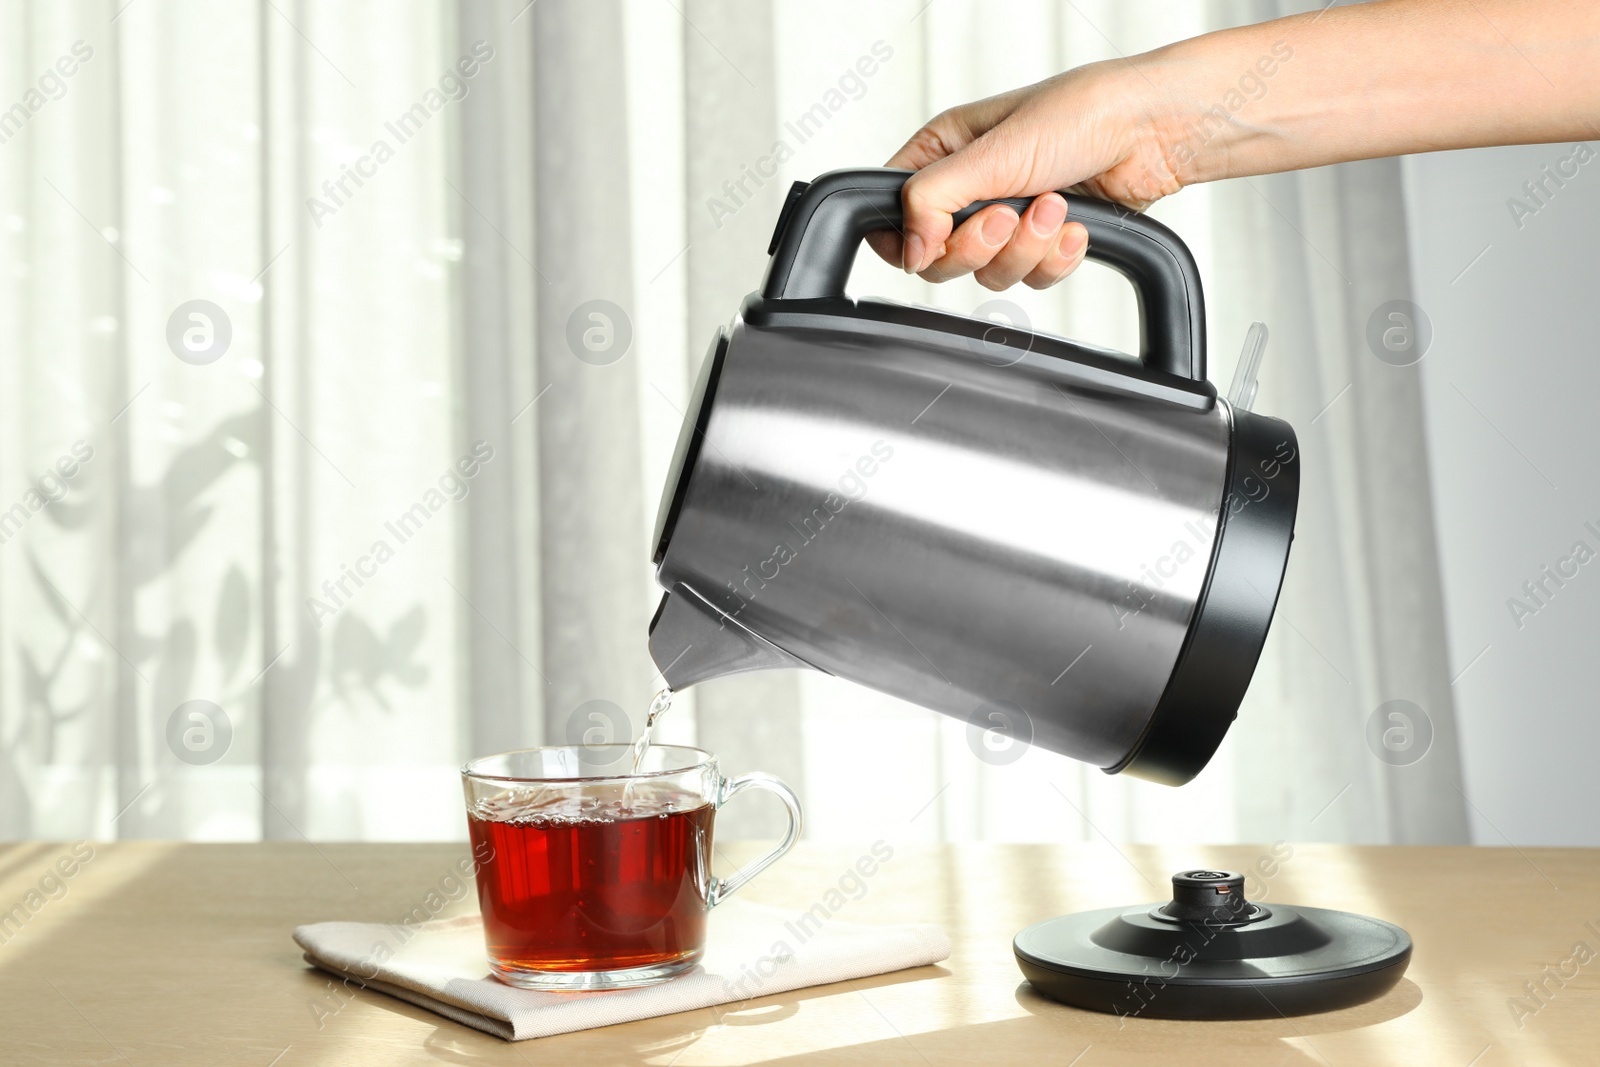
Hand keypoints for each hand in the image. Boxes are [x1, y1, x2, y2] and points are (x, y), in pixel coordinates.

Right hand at [867, 61, 1182, 288]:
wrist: (1153, 130)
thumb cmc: (1082, 113)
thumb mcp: (990, 152)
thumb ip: (932, 200)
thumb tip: (908, 247)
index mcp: (945, 152)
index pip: (894, 210)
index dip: (908, 238)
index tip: (932, 241)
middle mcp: (973, 186)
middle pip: (941, 256)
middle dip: (981, 243)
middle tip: (1007, 214)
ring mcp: (1010, 217)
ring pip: (989, 272)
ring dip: (1027, 247)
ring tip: (1055, 205)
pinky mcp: (1045, 241)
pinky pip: (1032, 277)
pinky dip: (1056, 257)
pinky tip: (1074, 224)